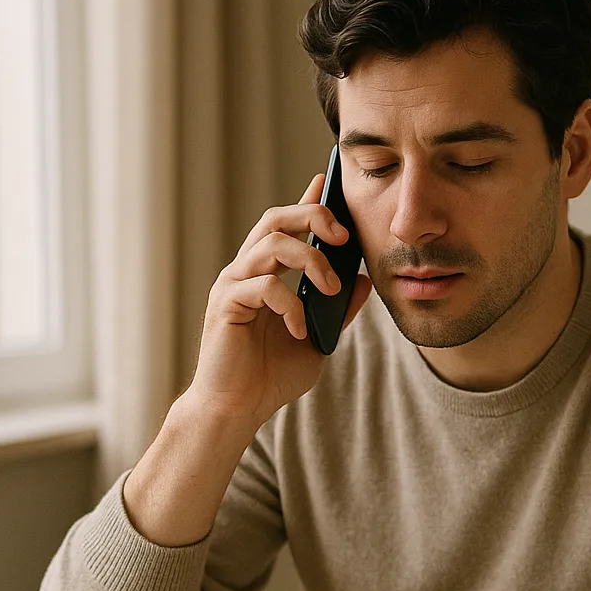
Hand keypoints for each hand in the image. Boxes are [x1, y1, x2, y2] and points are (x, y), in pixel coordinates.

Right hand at [186, 173, 372, 428]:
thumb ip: (338, 310)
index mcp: (267, 275)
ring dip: (311, 259)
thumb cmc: (271, 377)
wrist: (239, 410)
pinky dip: (290, 304)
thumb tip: (364, 280)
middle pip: (275, 218)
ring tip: (330, 288)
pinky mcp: (226, 304)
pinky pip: (264, 285)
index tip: (328, 180)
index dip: (307, 201)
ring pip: (272, 242)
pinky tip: (298, 329)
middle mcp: (246, 271)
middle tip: (343, 237)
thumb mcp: (319, 339)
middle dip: (313, 216)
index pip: (286, 226)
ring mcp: (233, 285)